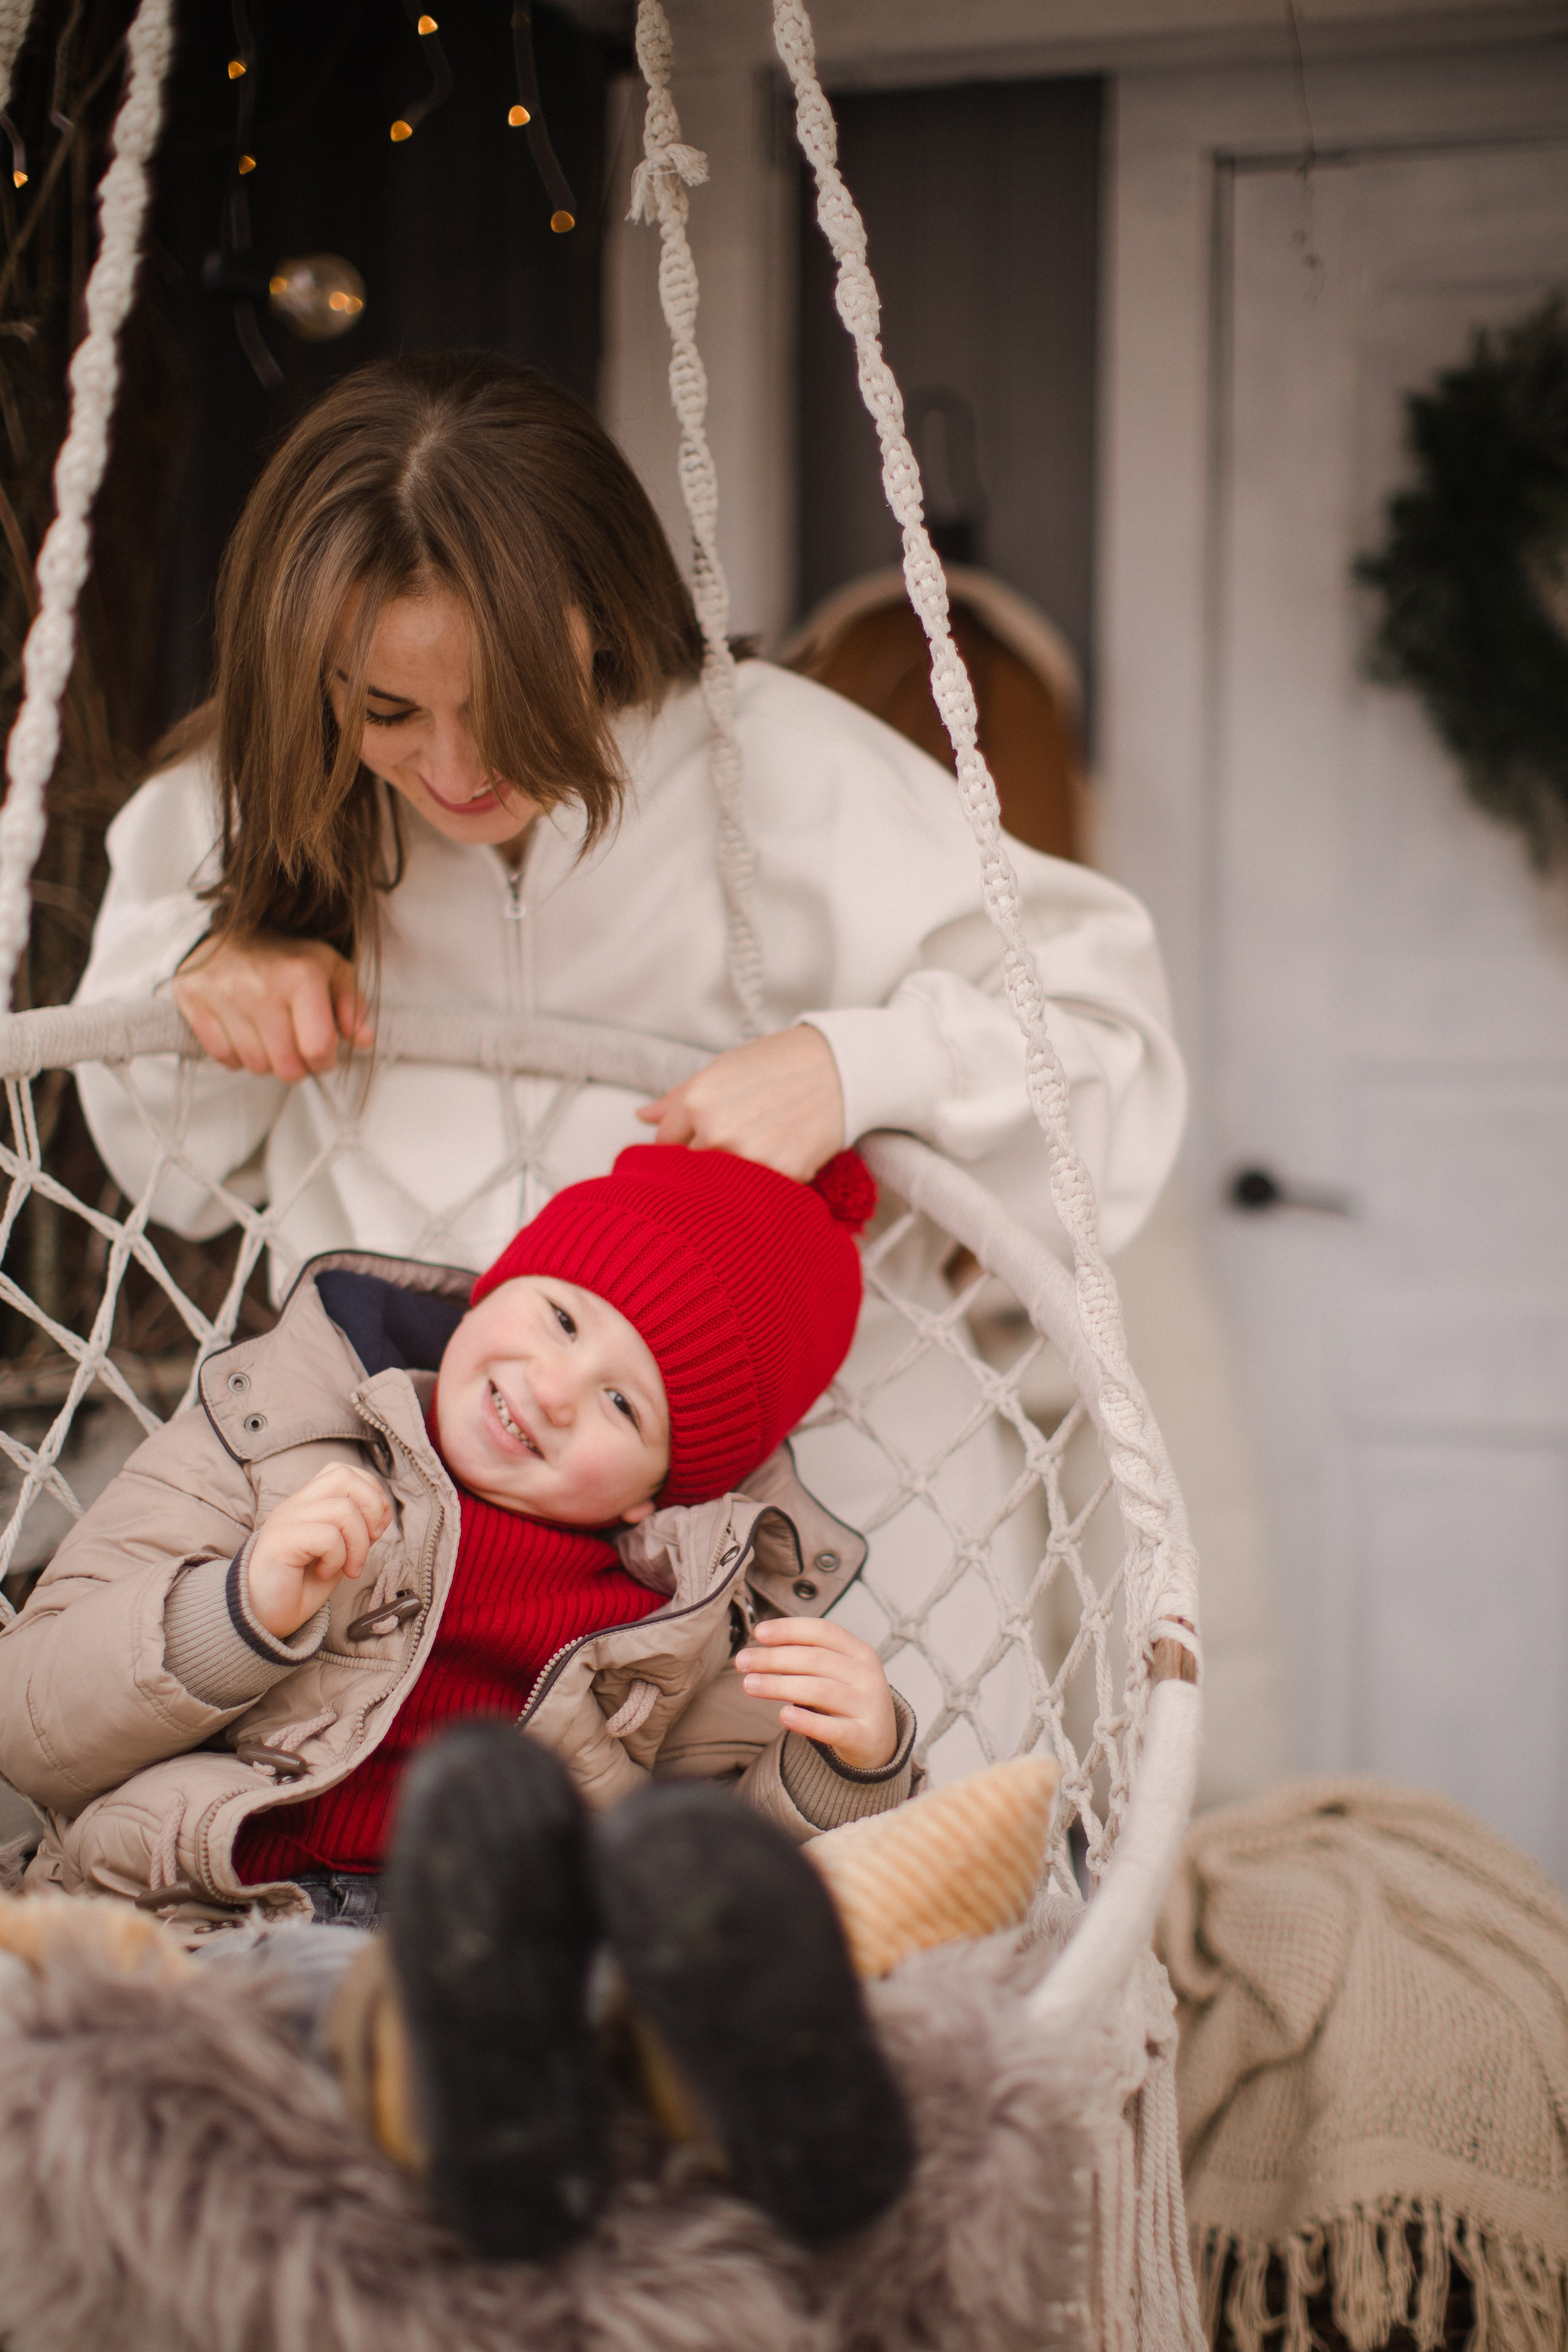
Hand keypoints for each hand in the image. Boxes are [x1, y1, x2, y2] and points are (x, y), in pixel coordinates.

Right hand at [172, 933, 372, 1082]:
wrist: (230, 931)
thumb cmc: (288, 957)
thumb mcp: (331, 969)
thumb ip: (352, 1006)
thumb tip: (364, 1040)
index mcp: (302, 975)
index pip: (318, 1049)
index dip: (325, 1060)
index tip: (321, 1050)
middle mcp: (262, 985)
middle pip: (286, 1067)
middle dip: (297, 1066)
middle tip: (295, 1048)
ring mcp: (224, 993)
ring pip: (255, 1066)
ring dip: (267, 1060)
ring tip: (269, 1035)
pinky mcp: (194, 999)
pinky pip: (223, 1057)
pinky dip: (236, 1055)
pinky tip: (244, 1032)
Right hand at [246, 1466, 392, 1639]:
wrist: (262, 1618)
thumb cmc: (300, 1587)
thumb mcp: (337, 1553)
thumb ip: (356, 1530)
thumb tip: (381, 1515)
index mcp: (307, 1504)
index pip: (343, 1472)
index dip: (371, 1493)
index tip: (377, 1528)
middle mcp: (295, 1505)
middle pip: (344, 1476)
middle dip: (372, 1507)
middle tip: (371, 1541)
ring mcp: (286, 1520)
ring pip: (343, 1509)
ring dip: (358, 1544)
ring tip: (348, 1568)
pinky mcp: (280, 1541)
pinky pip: (328, 1537)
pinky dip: (338, 1558)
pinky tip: (324, 1573)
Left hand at [635, 1026, 843, 1180]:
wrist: (842, 1068)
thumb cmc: (780, 1063)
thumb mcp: (722, 1070)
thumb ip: (678, 1099)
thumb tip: (642, 1117)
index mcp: (697, 1101)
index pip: (664, 1146)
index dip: (678, 1148)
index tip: (696, 1145)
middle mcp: (716, 1131)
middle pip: (689, 1170)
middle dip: (705, 1165)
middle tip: (734, 1148)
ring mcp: (749, 1156)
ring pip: (722, 1186)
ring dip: (734, 1179)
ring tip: (760, 1149)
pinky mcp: (782, 1175)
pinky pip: (761, 1193)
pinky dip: (768, 1184)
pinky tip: (783, 1157)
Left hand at [735, 1616, 898, 1771]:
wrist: (879, 1743)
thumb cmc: (846, 1699)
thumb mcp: (836, 1672)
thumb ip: (808, 1657)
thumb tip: (761, 1643)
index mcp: (860, 1652)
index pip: (823, 1631)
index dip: (789, 1629)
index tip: (758, 1632)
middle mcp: (866, 1675)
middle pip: (815, 1659)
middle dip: (774, 1658)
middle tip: (742, 1661)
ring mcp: (868, 1706)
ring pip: (819, 1690)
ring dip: (779, 1685)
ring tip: (748, 1685)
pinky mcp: (864, 1737)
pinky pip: (832, 1729)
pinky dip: (806, 1721)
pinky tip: (783, 1715)